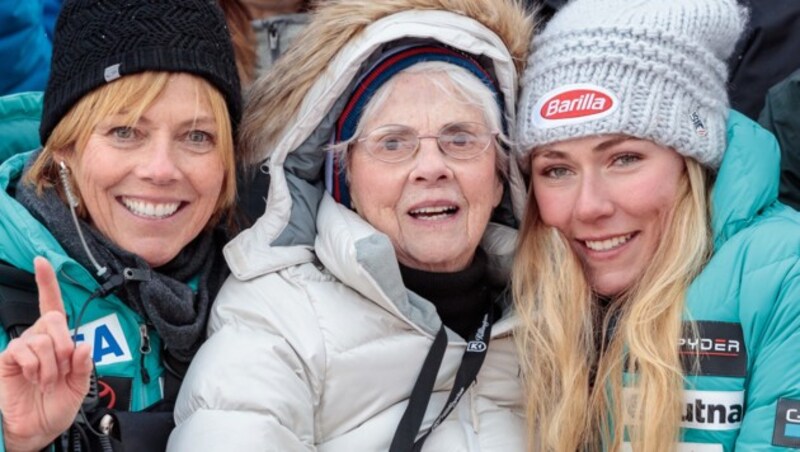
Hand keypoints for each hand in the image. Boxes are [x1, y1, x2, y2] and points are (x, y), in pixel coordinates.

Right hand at [0, 257, 92, 451]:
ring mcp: (23, 348)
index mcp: (59, 340)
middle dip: (65, 343)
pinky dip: (36, 366)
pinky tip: (35, 379)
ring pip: (42, 339)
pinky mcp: (8, 359)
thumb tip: (83, 343)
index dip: (46, 283)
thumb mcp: (80, 385)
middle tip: (64, 367)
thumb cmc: (57, 405)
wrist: (38, 428)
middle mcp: (39, 339)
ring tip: (48, 381)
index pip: (52, 306)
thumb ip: (84, 364)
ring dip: (52, 364)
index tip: (41, 261)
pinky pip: (23, 350)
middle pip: (54, 318)